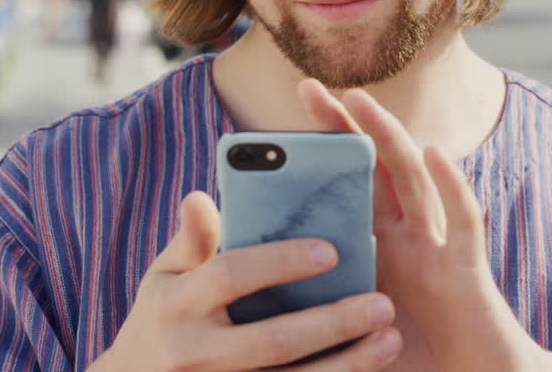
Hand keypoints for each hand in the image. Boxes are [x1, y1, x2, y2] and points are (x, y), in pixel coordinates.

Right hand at [94, 191, 402, 371]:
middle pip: (272, 340)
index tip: (331, 250)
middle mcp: (193, 353)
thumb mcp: (163, 279)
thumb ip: (191, 241)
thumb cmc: (160, 320)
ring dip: (347, 365)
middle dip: (332, 322)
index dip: (280, 262)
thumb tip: (200, 196)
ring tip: (391, 339)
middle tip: (383, 302)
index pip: (230, 276)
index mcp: (175, 304)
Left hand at [298, 80, 551, 371]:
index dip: (316, 155)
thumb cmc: (404, 367)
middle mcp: (404, 239)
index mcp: (373, 250)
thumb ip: (304, 309)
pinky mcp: (467, 271)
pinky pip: (463, 222)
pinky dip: (453, 185)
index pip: (341, 188)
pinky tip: (436, 154)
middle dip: (344, 126)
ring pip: (413, 178)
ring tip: (358, 99)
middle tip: (307, 88)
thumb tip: (241, 295)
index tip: (271, 129)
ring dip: (388, 136)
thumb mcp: (341, 335)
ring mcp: (437, 249)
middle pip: (373, 168)